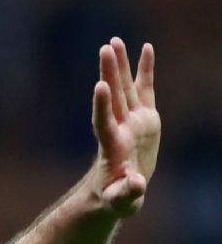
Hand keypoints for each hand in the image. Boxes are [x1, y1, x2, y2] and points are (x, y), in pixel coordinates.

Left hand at [89, 37, 159, 217]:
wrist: (118, 191)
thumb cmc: (116, 200)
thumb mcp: (121, 202)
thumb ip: (127, 193)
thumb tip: (136, 184)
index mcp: (112, 147)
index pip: (104, 122)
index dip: (101, 105)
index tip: (98, 85)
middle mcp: (120, 128)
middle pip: (113, 97)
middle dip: (110, 73)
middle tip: (105, 48)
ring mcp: (132, 121)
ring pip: (125, 88)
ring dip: (121, 65)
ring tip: (115, 41)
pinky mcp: (145, 118)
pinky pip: (145, 89)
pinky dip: (145, 70)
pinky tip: (145, 48)